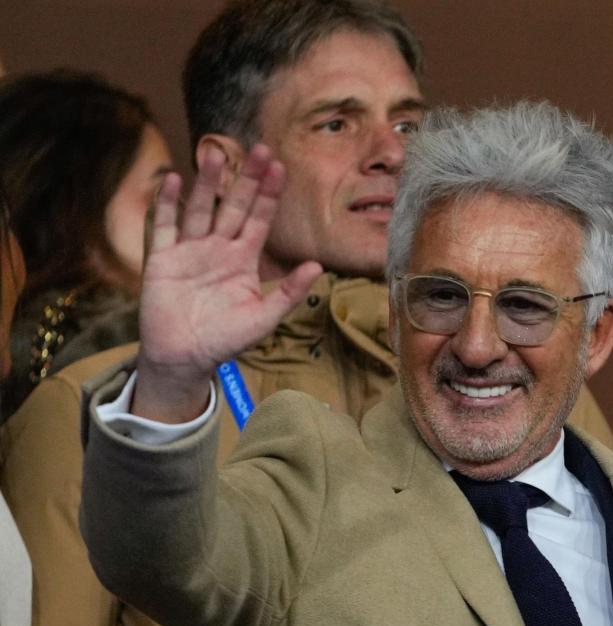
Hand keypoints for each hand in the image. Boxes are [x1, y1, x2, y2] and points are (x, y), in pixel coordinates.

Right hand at [132, 145, 321, 421]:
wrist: (185, 357)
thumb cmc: (226, 339)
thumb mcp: (264, 317)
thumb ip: (288, 292)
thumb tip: (317, 265)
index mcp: (243, 259)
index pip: (259, 219)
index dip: (269, 194)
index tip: (280, 166)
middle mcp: (218, 248)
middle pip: (233, 206)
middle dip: (246, 179)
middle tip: (258, 148)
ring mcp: (189, 251)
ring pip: (200, 209)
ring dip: (207, 183)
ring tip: (215, 153)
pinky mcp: (162, 259)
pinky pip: (164, 227)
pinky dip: (167, 204)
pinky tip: (172, 180)